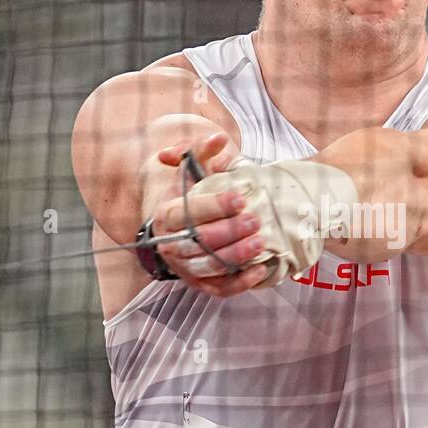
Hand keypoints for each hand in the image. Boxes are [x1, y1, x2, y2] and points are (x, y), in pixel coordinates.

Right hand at [148, 132, 270, 296]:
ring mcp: (185, 267)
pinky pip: (220, 288)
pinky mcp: (199, 284)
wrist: (170, 232)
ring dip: (236, 255)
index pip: (189, 212)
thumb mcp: (188, 172)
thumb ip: (200, 152)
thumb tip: (219, 139)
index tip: (240, 197)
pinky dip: (240, 282)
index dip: (215, 205)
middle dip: (230, 230)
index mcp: (166, 215)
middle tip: (255, 219)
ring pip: (210, 265)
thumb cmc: (184, 198)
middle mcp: (171, 244)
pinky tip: (260, 269)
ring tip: (261, 242)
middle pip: (200, 240)